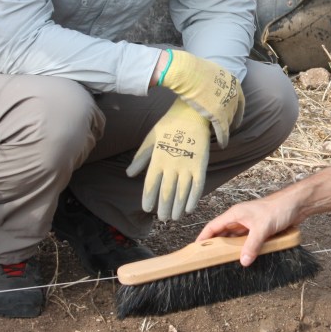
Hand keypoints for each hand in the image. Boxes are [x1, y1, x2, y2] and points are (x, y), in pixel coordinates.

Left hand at [126, 100, 210, 219]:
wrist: (192, 113)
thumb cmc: (169, 125)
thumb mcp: (151, 139)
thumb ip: (141, 158)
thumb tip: (129, 174)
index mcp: (158, 159)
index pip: (151, 185)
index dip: (149, 199)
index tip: (147, 209)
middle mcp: (172, 165)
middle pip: (166, 193)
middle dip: (164, 208)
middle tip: (163, 218)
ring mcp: (187, 166)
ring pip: (182, 193)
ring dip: (178, 208)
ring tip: (175, 217)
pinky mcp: (201, 165)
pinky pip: (197, 187)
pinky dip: (193, 199)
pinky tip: (189, 209)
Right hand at [157, 50, 243, 147]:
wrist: (188, 72)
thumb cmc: (195, 70)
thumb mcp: (212, 73)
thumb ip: (216, 81)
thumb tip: (211, 84)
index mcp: (234, 83)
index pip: (240, 101)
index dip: (238, 111)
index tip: (235, 118)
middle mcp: (233, 95)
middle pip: (233, 111)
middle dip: (230, 120)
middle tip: (226, 127)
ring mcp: (227, 105)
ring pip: (228, 122)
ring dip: (225, 129)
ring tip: (220, 135)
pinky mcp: (218, 115)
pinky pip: (222, 130)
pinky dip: (223, 138)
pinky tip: (223, 145)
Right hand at [196, 193, 301, 266]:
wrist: (297, 204)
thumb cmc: (278, 208)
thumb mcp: (263, 228)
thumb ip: (252, 245)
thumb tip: (243, 261)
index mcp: (235, 214)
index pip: (213, 226)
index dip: (203, 237)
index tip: (195, 249)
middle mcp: (240, 219)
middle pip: (223, 234)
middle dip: (216, 246)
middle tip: (209, 260)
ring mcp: (250, 225)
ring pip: (235, 239)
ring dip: (231, 249)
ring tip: (224, 261)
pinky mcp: (259, 230)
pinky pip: (247, 241)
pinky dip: (244, 249)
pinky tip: (244, 257)